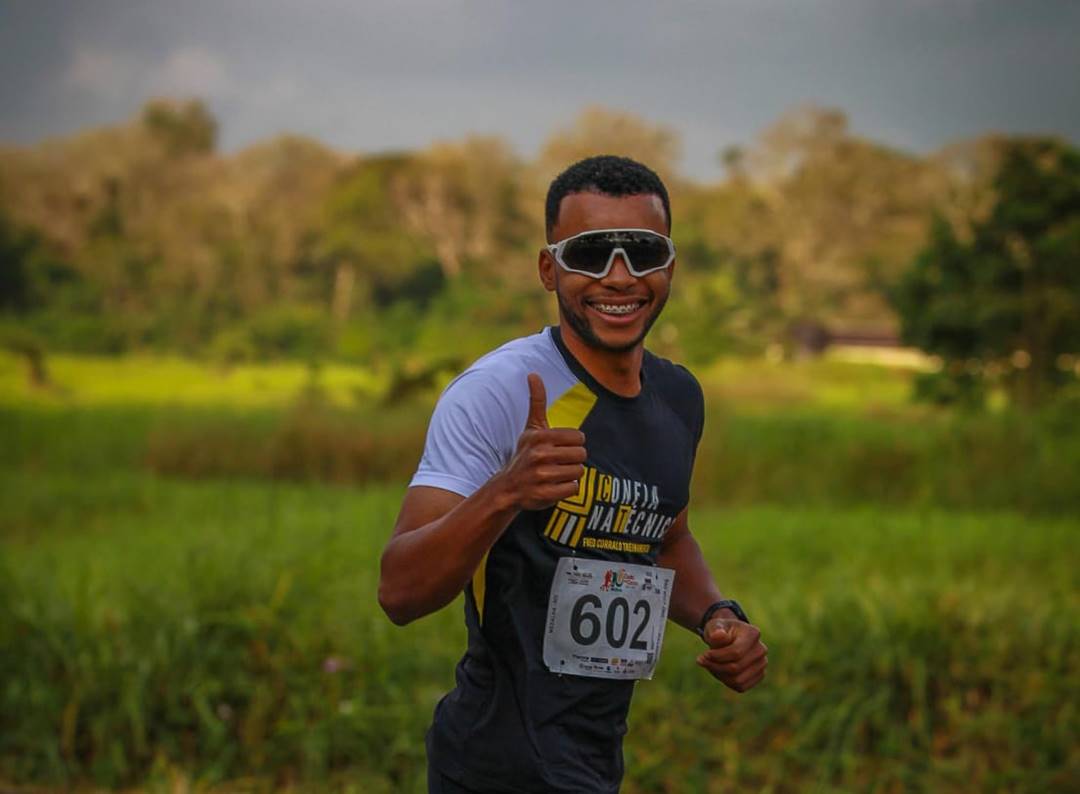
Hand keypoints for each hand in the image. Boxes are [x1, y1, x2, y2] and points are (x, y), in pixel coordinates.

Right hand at [499, 373, 587, 511]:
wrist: (508, 487)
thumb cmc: (525, 454)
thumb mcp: (531, 428)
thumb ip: (537, 401)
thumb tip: (533, 373)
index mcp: (540, 437)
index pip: (579, 438)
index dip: (573, 444)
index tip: (559, 448)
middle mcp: (540, 455)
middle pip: (581, 455)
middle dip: (573, 460)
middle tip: (558, 463)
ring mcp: (542, 476)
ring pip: (579, 472)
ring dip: (571, 475)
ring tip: (556, 474)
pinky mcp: (545, 494)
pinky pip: (574, 488)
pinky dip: (568, 489)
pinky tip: (555, 486)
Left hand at [696, 617, 767, 692]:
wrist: (728, 637)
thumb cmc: (720, 631)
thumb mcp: (714, 626)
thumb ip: (715, 630)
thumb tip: (719, 636)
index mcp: (753, 634)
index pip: (736, 653)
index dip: (717, 656)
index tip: (704, 654)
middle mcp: (761, 650)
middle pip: (735, 668)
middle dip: (715, 666)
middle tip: (702, 660)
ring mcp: (762, 664)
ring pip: (738, 680)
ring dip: (719, 675)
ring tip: (710, 665)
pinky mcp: (759, 676)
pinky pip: (741, 687)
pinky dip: (726, 682)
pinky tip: (719, 671)